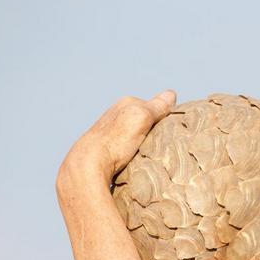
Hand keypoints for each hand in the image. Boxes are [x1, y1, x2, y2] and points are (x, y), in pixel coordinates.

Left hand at [57, 90, 175, 187]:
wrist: (88, 166)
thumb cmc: (114, 141)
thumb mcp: (141, 118)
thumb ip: (156, 106)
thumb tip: (171, 94)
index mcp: (126, 104)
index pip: (155, 107)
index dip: (165, 119)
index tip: (172, 132)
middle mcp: (116, 114)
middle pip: (145, 121)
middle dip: (154, 130)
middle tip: (162, 145)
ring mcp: (110, 132)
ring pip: (136, 135)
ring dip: (143, 143)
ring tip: (149, 156)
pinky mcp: (106, 150)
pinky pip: (127, 148)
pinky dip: (133, 153)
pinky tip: (135, 162)